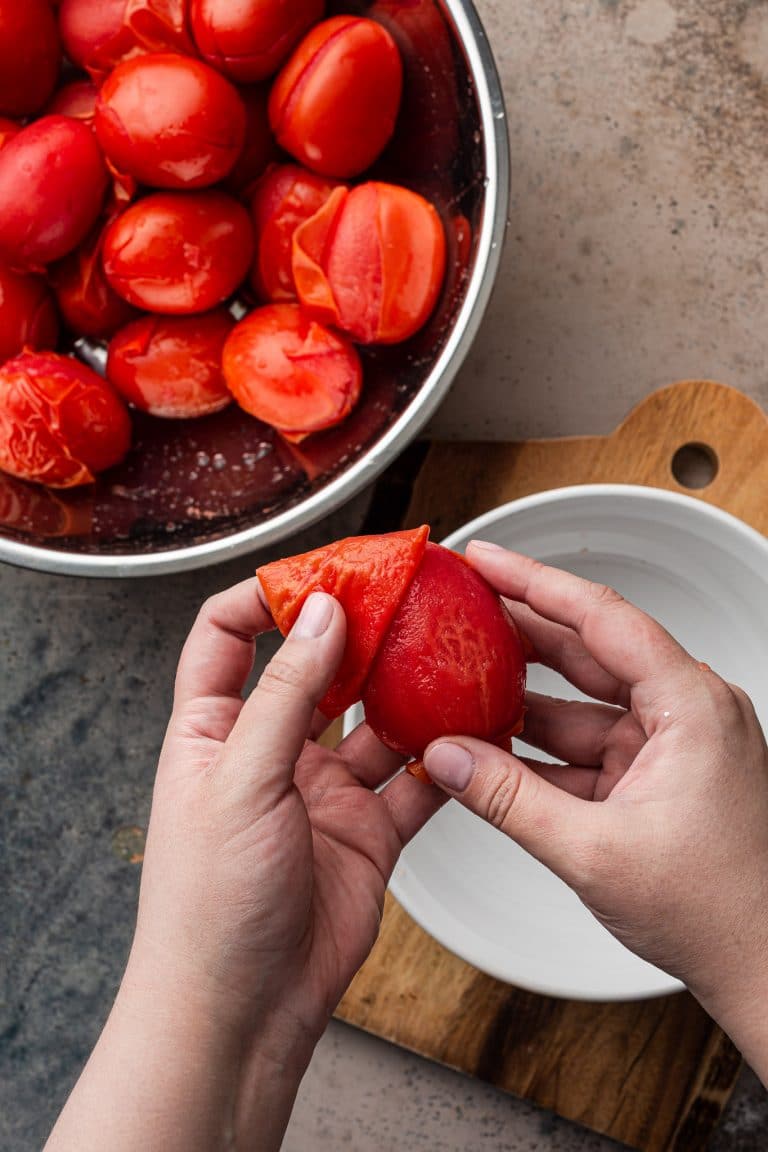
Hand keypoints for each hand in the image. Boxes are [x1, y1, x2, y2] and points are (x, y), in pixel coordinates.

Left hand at [46, 578, 441, 1151]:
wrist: (244, 1010)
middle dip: (355, 630)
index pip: (230, 636)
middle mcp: (270, 753)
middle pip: (314, 668)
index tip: (321, 571)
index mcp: (214, 731)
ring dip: (406, 688)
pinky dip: (443, 756)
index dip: (268, 596)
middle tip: (402, 594)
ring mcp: (324, 791)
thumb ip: (283, 696)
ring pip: (373, 720)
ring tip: (445, 650)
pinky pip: (414, 779)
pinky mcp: (369, 830)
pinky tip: (471, 729)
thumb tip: (318, 614)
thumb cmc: (210, 905)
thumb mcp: (238, 782)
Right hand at [423, 542, 767, 1079]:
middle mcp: (685, 712)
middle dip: (519, 628)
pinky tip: (491, 745)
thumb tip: (446, 757)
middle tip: (463, 603)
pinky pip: (586, 746)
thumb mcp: (594, 852)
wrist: (763, 969)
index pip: (601, 617)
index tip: (486, 560)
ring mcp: (670, 745)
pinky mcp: (654, 776)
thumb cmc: (720, 911)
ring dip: (521, 698)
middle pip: (587, 649)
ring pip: (580, 702)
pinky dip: (539, 748)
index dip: (535, 581)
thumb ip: (507, 800)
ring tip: (460, 678)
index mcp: (691, 707)